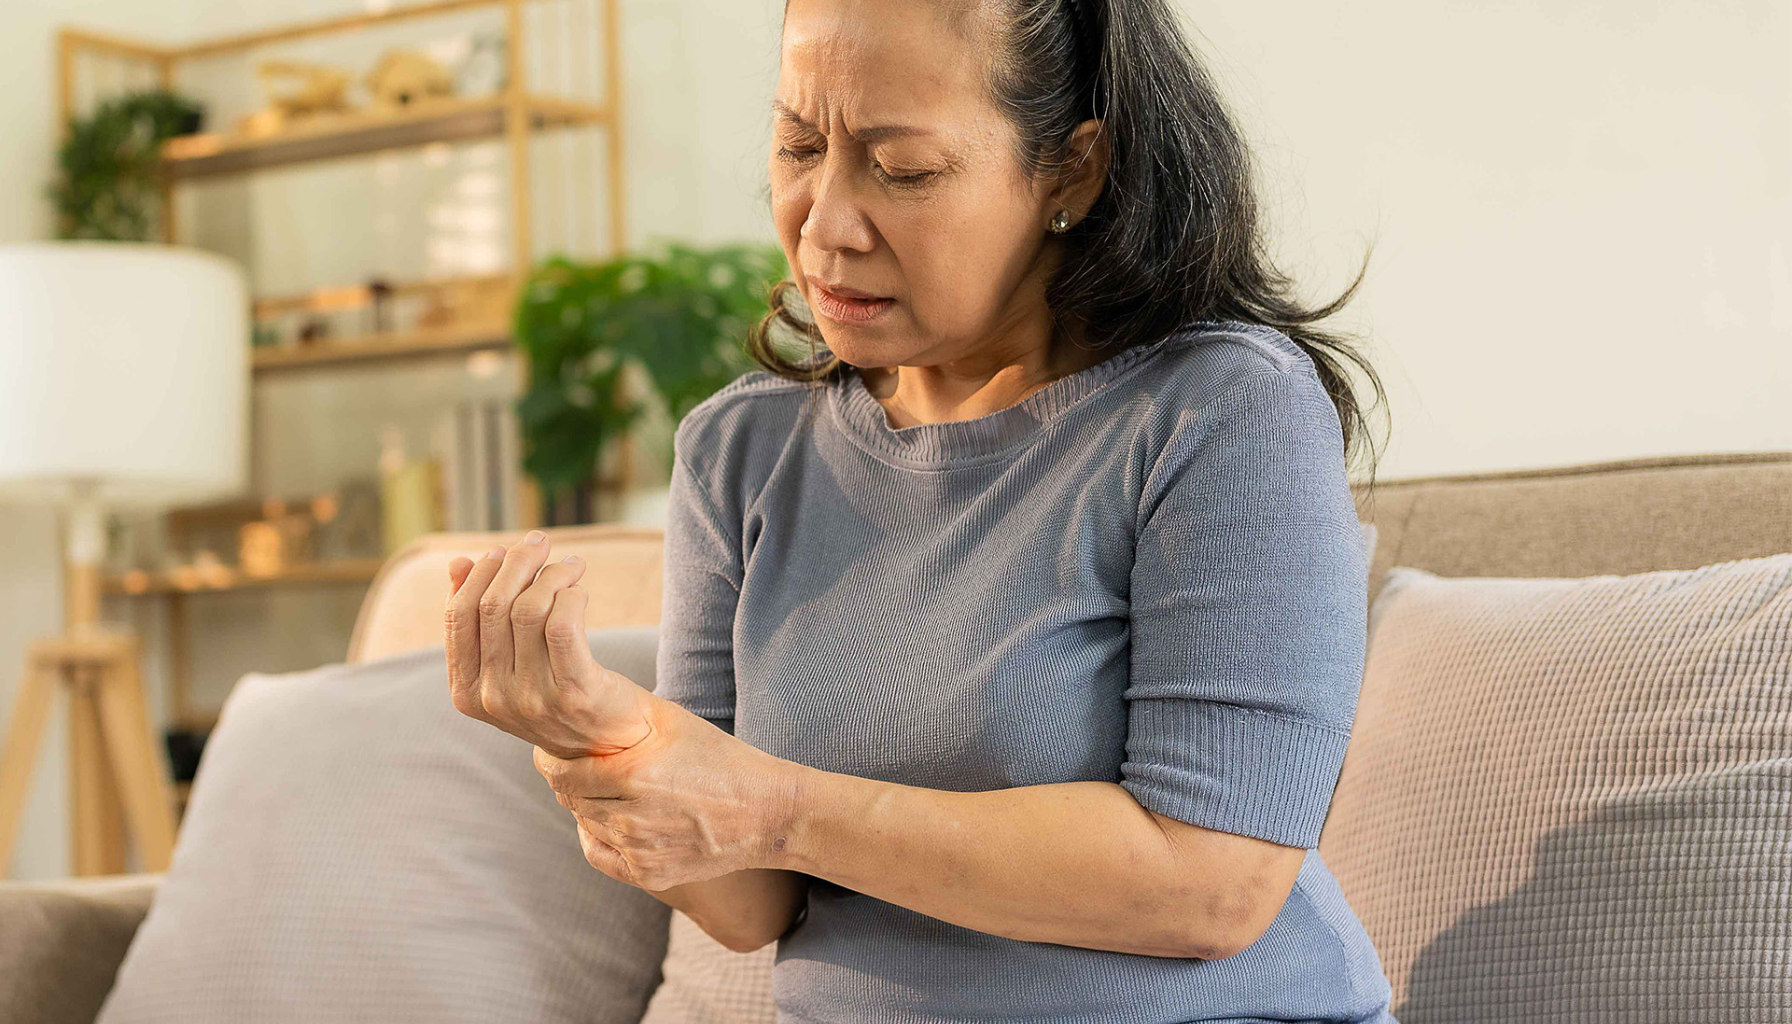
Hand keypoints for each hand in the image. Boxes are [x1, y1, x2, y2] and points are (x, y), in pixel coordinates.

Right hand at [445, 530, 653, 758]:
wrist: (609, 742)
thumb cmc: (554, 689)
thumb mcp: (508, 662)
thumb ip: (480, 618)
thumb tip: (458, 563)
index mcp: (466, 691)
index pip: (458, 616)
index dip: (480, 575)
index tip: (502, 552)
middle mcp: (494, 698)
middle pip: (494, 606)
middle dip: (516, 563)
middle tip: (538, 543)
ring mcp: (532, 698)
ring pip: (528, 609)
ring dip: (551, 573)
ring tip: (570, 565)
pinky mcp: (574, 692)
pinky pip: (563, 624)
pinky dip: (570, 594)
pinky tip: (579, 591)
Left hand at [533, 703, 801, 891]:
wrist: (767, 813)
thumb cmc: (722, 759)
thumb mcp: (676, 722)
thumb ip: (628, 713)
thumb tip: (582, 698)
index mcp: (635, 775)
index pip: (564, 774)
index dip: (550, 762)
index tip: (548, 753)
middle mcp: (632, 818)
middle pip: (572, 800)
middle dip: (568, 783)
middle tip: (573, 768)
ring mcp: (640, 852)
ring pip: (587, 826)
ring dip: (588, 807)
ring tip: (603, 789)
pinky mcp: (649, 876)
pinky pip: (602, 855)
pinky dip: (599, 837)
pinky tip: (608, 821)